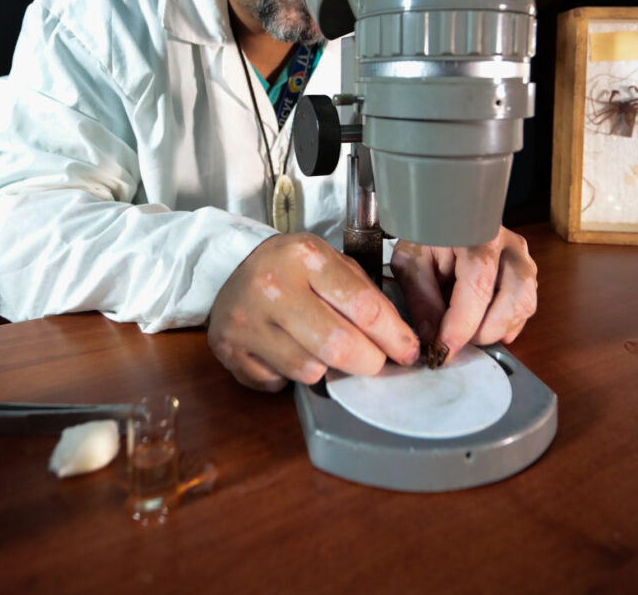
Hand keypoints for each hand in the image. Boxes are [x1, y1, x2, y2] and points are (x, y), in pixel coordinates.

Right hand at [208, 232, 418, 390]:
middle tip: (374, 361)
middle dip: (368, 361)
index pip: (364, 307)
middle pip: (338, 345)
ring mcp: (247, 320)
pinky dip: (290, 375)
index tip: (408, 351)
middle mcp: (273, 285)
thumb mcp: (330, 263)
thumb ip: (365, 295)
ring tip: (319, 347)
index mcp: (305, 256)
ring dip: (325, 367)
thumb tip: (399, 340)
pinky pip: (278, 382)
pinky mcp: (229, 350)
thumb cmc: (291, 269)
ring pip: (309, 370)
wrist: (230, 271)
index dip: (394, 336)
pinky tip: (287, 351)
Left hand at [390, 226, 537, 359]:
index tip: (445, 348)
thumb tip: (431, 337)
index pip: (478, 284)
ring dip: (496, 329)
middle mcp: (508, 243)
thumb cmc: (426, 237)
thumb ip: (421, 298)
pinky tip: (482, 325)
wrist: (443, 216)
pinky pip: (526, 309)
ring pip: (525, 305)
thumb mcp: (412, 262)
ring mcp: (523, 257)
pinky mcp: (527, 273)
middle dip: (483, 330)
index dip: (462, 323)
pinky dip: (505, 325)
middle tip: (456, 341)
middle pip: (514, 298)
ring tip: (468, 333)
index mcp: (476, 234)